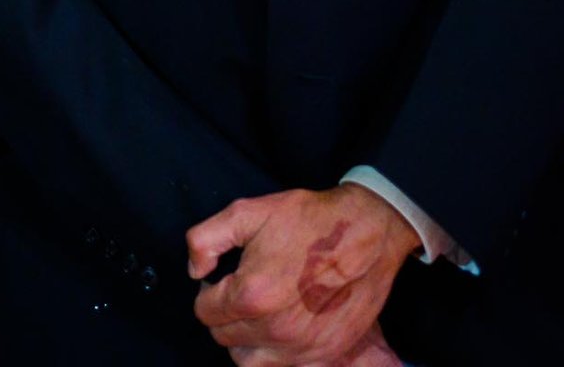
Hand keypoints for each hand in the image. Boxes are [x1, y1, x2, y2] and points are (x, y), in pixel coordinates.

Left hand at [188, 184, 421, 365]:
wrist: (368, 232)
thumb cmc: (309, 220)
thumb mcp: (246, 213)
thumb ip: (205, 240)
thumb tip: (195, 271)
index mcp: (252, 295)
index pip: (205, 312)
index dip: (207, 293)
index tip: (218, 281)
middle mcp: (276, 329)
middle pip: (224, 338)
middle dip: (224, 316)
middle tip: (237, 294)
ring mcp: (303, 347)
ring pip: (249, 362)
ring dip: (244, 341)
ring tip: (255, 315)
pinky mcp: (327, 354)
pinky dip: (274, 354)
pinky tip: (279, 330)